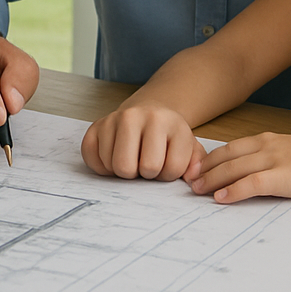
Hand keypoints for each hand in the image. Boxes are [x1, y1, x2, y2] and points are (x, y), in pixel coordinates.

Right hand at [82, 101, 204, 180]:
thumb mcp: (189, 147)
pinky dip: (103, 166)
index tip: (166, 163)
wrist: (149, 112)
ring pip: (115, 166)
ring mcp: (115, 118)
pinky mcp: (96, 125)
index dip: (169, 175)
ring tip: (133, 159)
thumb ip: (197, 164)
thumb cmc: (169, 137)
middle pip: (138, 168)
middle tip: (146, 164)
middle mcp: (139, 115)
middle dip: (144, 175)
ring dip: (124, 171)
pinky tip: (115, 156)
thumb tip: (192, 178)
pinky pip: (93, 159)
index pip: (170, 169)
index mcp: (169, 122)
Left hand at [188, 132, 290, 202]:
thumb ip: (271, 158)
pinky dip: (232, 191)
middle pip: (225, 157)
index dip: (210, 159)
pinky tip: (220, 199)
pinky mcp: (282, 176)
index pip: (229, 147)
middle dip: (204, 170)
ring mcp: (273, 160)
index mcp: (266, 140)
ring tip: (197, 191)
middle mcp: (265, 146)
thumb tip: (253, 172)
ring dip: (211, 181)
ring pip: (233, 169)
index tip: (196, 168)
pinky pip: (250, 183)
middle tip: (189, 181)